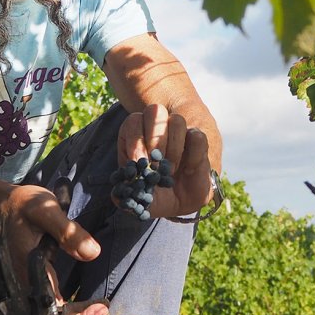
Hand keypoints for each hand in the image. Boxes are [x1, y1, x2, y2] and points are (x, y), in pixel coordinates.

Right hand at [0, 183, 108, 314]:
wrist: (0, 206)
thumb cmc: (23, 206)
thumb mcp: (46, 210)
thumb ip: (68, 231)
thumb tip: (93, 253)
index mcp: (30, 273)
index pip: (50, 314)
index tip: (99, 309)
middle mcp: (26, 286)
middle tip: (105, 313)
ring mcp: (28, 286)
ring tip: (101, 311)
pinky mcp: (33, 282)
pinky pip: (50, 306)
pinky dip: (70, 310)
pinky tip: (88, 305)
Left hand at [116, 104, 215, 219]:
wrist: (178, 203)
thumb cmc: (153, 194)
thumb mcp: (136, 196)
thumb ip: (126, 192)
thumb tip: (116, 194)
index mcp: (137, 136)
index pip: (133, 121)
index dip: (135, 139)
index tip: (138, 161)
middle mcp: (157, 130)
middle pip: (155, 111)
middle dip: (154, 137)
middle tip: (156, 161)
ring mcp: (179, 134)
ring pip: (177, 120)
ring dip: (173, 147)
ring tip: (170, 170)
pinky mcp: (198, 143)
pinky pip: (197, 136)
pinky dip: (193, 153)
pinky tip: (189, 170)